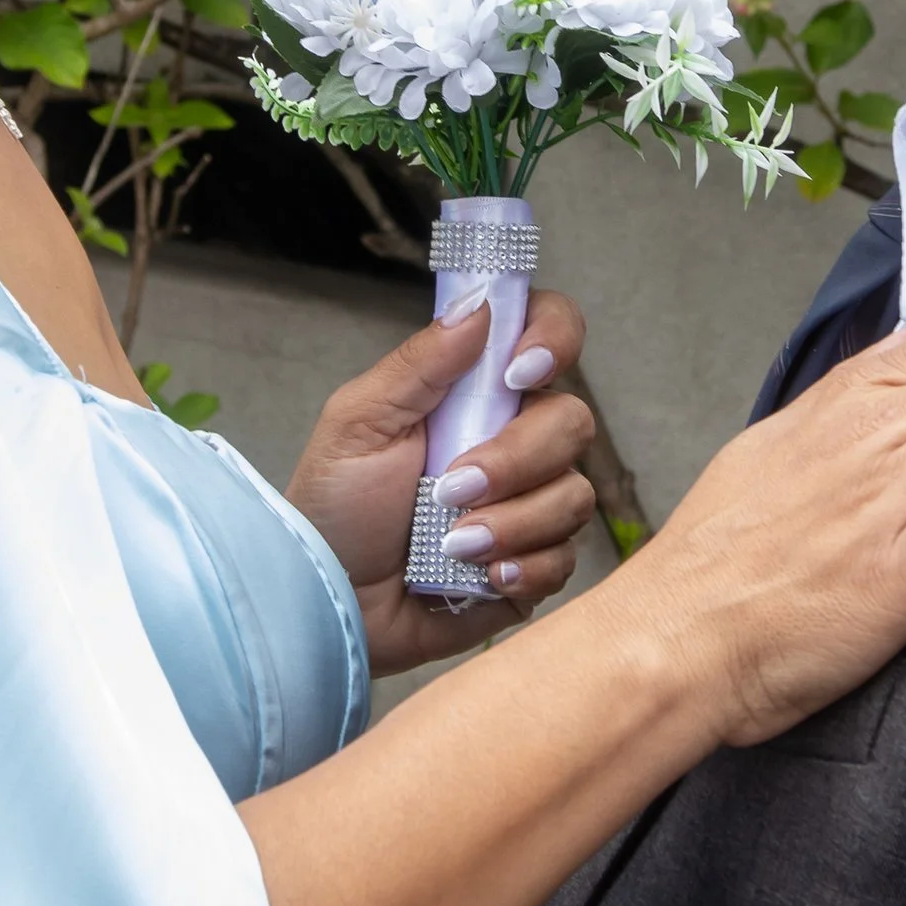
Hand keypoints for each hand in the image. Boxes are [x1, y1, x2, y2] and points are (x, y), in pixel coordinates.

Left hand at [286, 287, 597, 673]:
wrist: (331, 600)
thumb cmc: (335, 508)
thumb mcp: (358, 424)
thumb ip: (419, 363)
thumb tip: (479, 305)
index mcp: (476, 393)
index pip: (547, 335)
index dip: (553, 338)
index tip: (518, 371)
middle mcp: (516, 441)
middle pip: (572, 421)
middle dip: (514, 459)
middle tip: (450, 488)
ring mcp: (531, 504)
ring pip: (574, 495)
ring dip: (510, 522)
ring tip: (450, 546)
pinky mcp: (536, 563)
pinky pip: (566, 558)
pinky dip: (522, 566)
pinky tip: (480, 575)